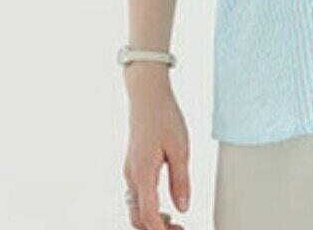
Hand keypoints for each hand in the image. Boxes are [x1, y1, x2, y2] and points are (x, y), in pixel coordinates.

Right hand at [122, 65, 189, 229]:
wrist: (147, 96)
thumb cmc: (164, 117)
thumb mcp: (180, 149)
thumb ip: (180, 180)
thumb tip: (182, 208)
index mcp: (142, 174)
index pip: (148, 217)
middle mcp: (131, 176)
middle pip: (138, 218)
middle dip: (156, 229)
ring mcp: (129, 172)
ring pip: (135, 208)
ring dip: (151, 221)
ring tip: (174, 223)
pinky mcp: (132, 166)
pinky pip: (136, 196)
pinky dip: (148, 208)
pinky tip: (165, 207)